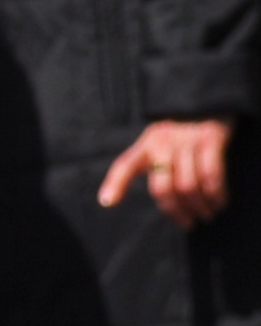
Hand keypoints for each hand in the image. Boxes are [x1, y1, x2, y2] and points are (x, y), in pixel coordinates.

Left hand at [100, 117, 234, 228]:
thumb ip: (152, 163)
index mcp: (146, 144)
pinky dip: (215, 194)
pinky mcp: (211, 139)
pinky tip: (218, 203)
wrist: (209, 102)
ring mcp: (187, 140)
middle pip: (163, 187)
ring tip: (205, 215)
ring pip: (188, 185)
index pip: (125, 165)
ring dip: (198, 206)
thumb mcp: (160, 141)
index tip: (107, 202)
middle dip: (175, 211)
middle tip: (188, 223)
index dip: (115, 184)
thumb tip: (151, 198)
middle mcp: (162, 142)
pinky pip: (211, 174)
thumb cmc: (183, 130)